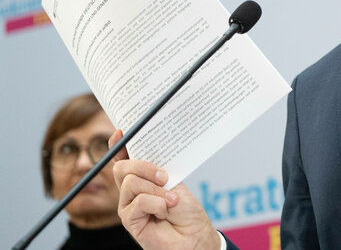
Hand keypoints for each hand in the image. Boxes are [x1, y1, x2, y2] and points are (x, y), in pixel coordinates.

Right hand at [109, 130, 219, 249]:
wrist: (194, 235)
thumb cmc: (186, 211)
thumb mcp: (174, 183)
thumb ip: (158, 170)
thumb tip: (148, 150)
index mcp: (142, 178)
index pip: (124, 159)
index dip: (120, 145)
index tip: (121, 131)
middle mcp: (131, 191)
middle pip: (122, 168)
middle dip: (145, 167)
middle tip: (165, 177)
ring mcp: (128, 205)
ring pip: (131, 183)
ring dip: (156, 190)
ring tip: (170, 200)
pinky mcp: (129, 220)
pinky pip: (137, 202)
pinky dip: (156, 204)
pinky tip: (165, 211)